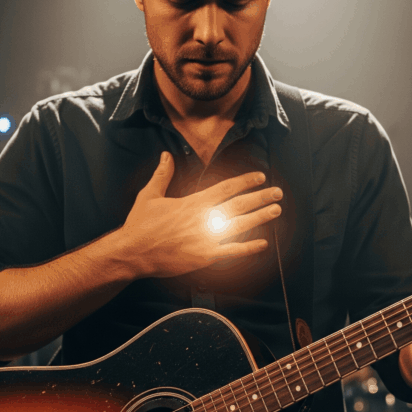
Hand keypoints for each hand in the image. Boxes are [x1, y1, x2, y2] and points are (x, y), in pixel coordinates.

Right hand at [119, 152, 282, 278]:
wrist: (133, 253)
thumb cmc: (140, 224)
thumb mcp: (150, 195)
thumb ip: (162, 175)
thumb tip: (166, 155)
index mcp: (193, 203)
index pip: (226, 188)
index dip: (245, 181)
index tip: (260, 177)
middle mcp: (203, 219)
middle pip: (239, 205)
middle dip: (260, 197)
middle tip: (277, 192)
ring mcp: (206, 238)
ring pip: (240, 226)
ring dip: (260, 217)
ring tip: (276, 210)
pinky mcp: (204, 256)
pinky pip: (232, 252)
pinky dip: (248, 248)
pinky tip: (263, 244)